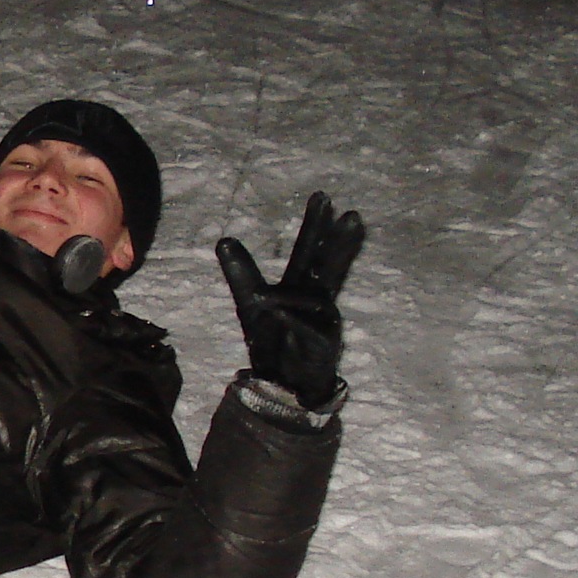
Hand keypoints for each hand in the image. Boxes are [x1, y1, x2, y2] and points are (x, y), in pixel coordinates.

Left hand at [215, 193, 366, 410]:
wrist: (281, 381)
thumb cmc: (274, 338)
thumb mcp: (249, 301)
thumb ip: (240, 272)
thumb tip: (224, 238)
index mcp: (302, 285)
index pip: (309, 250)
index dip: (316, 225)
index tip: (323, 197)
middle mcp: (318, 299)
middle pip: (329, 266)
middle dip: (339, 243)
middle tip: (353, 216)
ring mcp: (325, 322)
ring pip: (313, 301)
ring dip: (289, 298)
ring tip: (263, 300)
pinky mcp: (323, 345)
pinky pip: (306, 330)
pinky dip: (292, 322)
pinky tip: (279, 316)